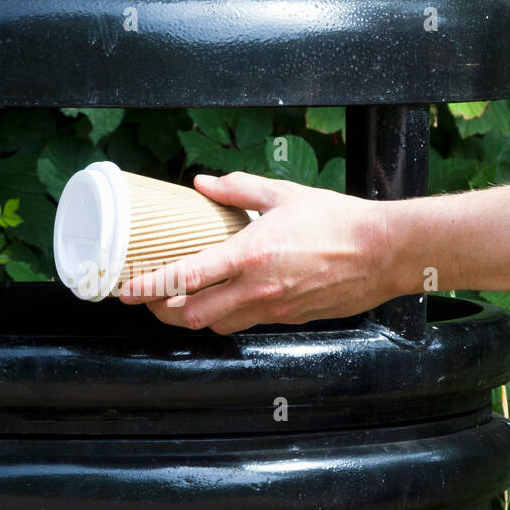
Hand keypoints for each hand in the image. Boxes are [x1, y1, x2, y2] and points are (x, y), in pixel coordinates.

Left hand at [118, 172, 398, 333]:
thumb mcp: (284, 194)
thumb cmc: (337, 219)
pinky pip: (245, 324)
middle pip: (192, 316)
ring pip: (216, 326)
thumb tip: (202, 183)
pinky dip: (226, 317)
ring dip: (194, 317)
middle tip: (148, 298)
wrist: (384, 252)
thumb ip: (238, 189)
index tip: (125, 291)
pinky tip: (224, 300)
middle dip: (163, 311)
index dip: (149, 287)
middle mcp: (257, 288)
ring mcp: (273, 308)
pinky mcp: (289, 319)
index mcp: (250, 254)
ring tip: (180, 301)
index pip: (186, 277)